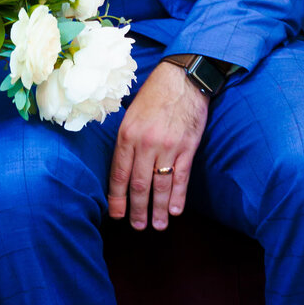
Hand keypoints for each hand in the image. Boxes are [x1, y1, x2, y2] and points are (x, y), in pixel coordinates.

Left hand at [108, 60, 208, 229]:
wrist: (183, 78)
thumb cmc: (154, 95)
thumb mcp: (131, 114)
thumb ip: (126, 141)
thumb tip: (121, 169)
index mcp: (127, 134)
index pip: (119, 173)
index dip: (117, 197)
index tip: (116, 214)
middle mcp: (145, 143)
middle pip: (139, 184)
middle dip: (137, 209)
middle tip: (137, 226)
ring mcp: (168, 147)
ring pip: (160, 185)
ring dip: (157, 209)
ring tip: (156, 226)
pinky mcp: (187, 147)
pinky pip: (181, 177)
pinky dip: (178, 196)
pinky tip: (174, 211)